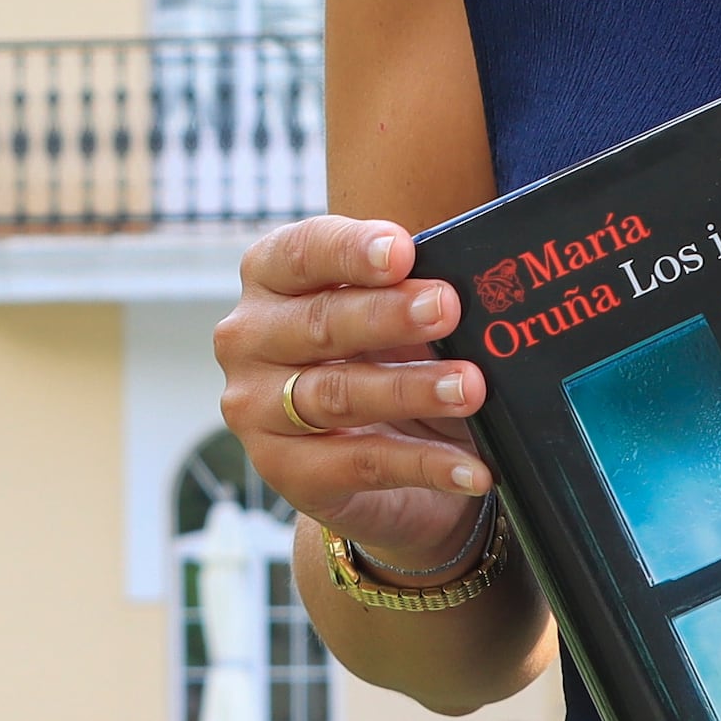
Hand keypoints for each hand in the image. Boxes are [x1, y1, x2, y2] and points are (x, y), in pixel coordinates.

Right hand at [218, 216, 495, 570]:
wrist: (372, 458)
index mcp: (270, 279)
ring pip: (339, 395)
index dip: (351, 251)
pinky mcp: (284, 470)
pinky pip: (362, 464)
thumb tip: (462, 295)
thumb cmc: (382, 358)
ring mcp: (256, 408)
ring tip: (470, 388)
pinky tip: (471, 468)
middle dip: (389, 316)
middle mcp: (249, 338)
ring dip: (411, 390)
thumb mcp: (394, 318)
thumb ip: (414, 296)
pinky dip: (424, 465)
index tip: (402, 251)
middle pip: (321, 323)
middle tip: (447, 309)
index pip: (301, 253)